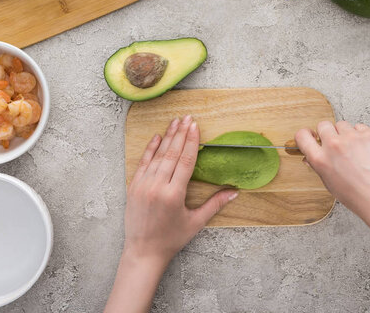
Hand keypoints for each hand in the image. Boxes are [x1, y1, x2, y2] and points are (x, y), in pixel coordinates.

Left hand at [105, 116, 237, 312]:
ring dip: (167, 137)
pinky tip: (156, 137)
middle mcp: (157, 187)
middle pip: (172, 154)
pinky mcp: (133, 187)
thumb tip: (235, 192)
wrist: (143, 251)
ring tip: (175, 122)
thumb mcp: (196, 222)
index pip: (186, 161)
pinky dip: (150, 149)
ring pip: (157, 156)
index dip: (191, 142)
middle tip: (187, 117)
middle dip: (181, 134)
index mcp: (174, 194)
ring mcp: (143, 185)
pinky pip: (143, 163)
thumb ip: (215, 204)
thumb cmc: (172, 239)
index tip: (195, 126)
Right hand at [294, 121, 369, 222]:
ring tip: (353, 148)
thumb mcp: (330, 184)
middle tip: (335, 143)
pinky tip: (365, 148)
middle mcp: (333, 146)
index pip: (302, 135)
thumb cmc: (358, 196)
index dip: (306, 134)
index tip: (311, 135)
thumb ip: (319, 167)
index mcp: (320, 160)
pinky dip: (361, 134)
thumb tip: (311, 158)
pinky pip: (359, 126)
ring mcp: (351, 138)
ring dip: (345, 133)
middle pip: (323, 125)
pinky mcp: (368, 135)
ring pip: (342, 124)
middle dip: (328, 132)